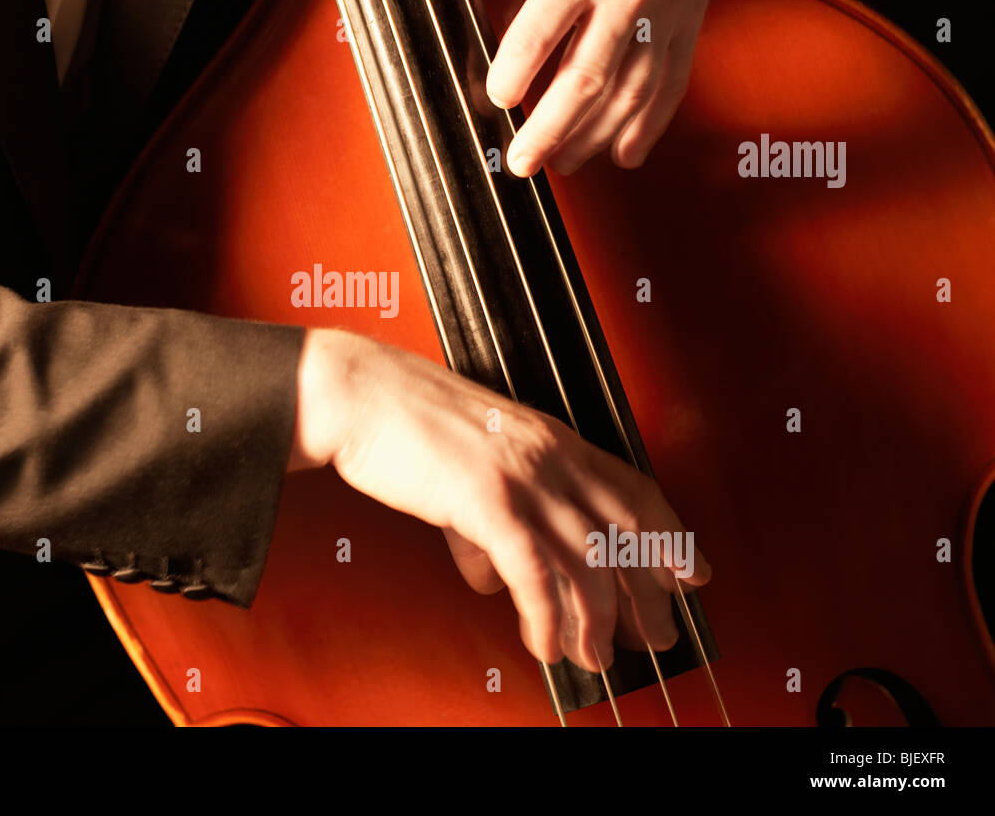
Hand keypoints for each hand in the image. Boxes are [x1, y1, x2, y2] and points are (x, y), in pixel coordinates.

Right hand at [288, 328, 710, 671]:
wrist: (360, 394)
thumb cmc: (404, 423)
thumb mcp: (465, 469)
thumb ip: (486, 525)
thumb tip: (489, 577)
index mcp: (552, 439)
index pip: (634, 490)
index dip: (672, 534)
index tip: (692, 571)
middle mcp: (551, 456)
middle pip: (627, 532)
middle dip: (651, 593)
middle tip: (659, 635)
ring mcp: (524, 478)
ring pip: (588, 561)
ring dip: (599, 620)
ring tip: (596, 657)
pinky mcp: (488, 501)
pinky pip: (534, 574)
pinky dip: (547, 618)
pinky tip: (545, 645)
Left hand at [414, 0, 758, 176]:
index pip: (542, 30)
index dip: (515, 70)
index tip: (496, 97)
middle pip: (587, 77)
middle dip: (552, 128)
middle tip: (524, 163)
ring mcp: (663, 13)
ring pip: (631, 92)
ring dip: (595, 137)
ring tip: (563, 163)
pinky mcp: (689, 22)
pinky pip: (671, 85)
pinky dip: (649, 126)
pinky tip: (624, 153)